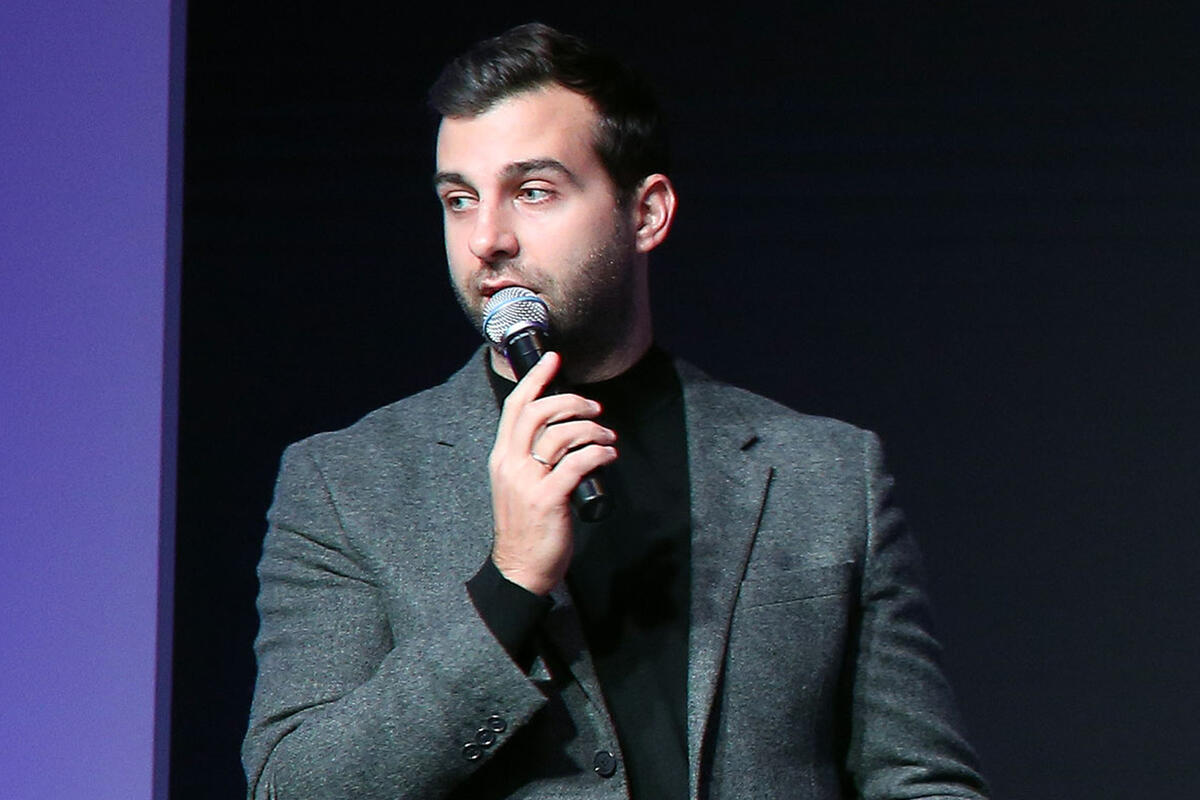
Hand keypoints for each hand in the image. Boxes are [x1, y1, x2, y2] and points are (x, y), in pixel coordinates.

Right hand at [488, 352, 617, 594]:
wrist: (520, 568)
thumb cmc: (526, 526)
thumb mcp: (518, 485)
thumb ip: (529, 459)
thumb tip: (559, 432)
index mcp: (501, 458)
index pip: (514, 407)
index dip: (534, 378)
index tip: (552, 359)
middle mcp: (511, 465)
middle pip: (538, 413)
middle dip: (572, 401)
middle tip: (594, 408)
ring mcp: (528, 482)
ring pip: (561, 435)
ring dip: (591, 428)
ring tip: (608, 437)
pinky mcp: (549, 499)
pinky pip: (578, 462)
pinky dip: (598, 452)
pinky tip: (609, 454)